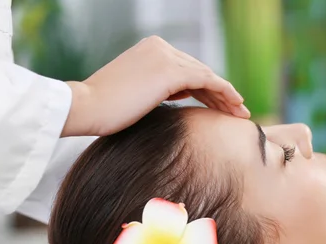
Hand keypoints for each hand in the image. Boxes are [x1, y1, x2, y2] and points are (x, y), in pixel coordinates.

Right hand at [62, 36, 249, 136]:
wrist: (84, 108)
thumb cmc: (105, 110)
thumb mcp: (137, 94)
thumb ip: (160, 88)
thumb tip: (182, 93)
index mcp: (151, 50)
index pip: (187, 70)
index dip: (207, 89)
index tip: (221, 107)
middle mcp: (160, 47)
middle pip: (199, 71)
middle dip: (220, 93)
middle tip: (238, 111)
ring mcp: (166, 56)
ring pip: (206, 76)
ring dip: (226, 95)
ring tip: (240, 113)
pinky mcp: (171, 70)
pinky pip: (207, 80)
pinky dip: (224, 92)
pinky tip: (235, 106)